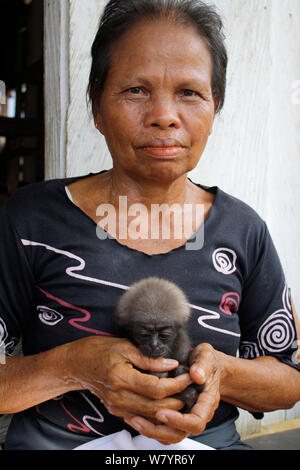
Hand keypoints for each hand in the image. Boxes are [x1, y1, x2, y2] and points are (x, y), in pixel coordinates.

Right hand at [64, 336, 191, 420]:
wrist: (76, 365)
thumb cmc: (99, 351)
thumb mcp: (124, 347)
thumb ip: (149, 358)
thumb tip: (171, 365)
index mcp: (121, 378)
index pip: (156, 388)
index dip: (177, 385)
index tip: (189, 377)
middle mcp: (119, 397)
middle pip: (157, 407)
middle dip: (178, 400)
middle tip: (192, 390)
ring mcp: (117, 407)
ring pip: (151, 417)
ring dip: (171, 410)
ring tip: (185, 398)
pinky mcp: (117, 412)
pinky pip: (141, 419)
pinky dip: (157, 415)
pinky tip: (169, 406)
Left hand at [124, 343, 223, 444]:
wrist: (209, 366)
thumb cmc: (207, 362)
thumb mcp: (206, 356)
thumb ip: (203, 364)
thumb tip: (196, 375)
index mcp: (207, 402)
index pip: (196, 421)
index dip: (179, 421)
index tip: (162, 412)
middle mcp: (197, 413)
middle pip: (180, 433)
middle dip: (158, 430)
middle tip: (140, 419)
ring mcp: (187, 416)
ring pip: (170, 435)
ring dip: (152, 431)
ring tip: (135, 420)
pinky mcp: (178, 416)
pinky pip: (165, 430)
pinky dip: (152, 428)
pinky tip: (138, 419)